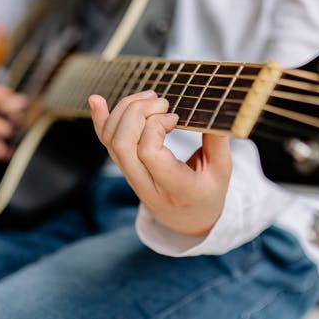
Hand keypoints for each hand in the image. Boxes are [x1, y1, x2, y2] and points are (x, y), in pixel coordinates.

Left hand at [89, 90, 231, 236]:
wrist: (187, 220)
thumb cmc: (207, 192)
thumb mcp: (222, 171)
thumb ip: (218, 141)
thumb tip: (217, 109)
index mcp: (175, 188)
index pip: (148, 153)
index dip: (156, 126)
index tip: (175, 117)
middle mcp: (147, 185)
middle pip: (123, 144)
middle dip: (137, 112)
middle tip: (161, 101)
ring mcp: (131, 177)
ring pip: (111, 141)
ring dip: (124, 110)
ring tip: (148, 97)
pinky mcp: (124, 167)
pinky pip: (106, 143)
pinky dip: (100, 119)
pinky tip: (97, 100)